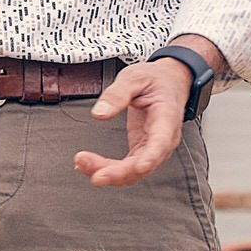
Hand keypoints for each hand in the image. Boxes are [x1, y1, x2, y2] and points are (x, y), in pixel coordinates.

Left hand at [74, 39, 221, 189]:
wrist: (168, 82)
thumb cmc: (155, 79)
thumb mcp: (135, 77)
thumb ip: (117, 94)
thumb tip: (99, 114)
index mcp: (166, 117)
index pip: (161, 141)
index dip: (151, 157)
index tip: (139, 167)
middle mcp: (164, 139)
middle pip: (143, 164)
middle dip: (116, 172)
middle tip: (88, 167)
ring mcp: (153, 148)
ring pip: (133, 172)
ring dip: (108, 173)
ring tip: (81, 164)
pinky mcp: (142, 150)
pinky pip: (126, 168)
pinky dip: (107, 169)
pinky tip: (88, 165)